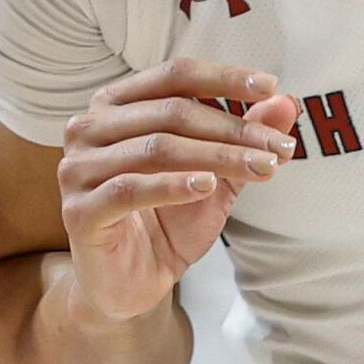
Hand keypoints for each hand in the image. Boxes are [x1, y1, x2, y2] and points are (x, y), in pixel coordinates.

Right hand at [58, 60, 293, 320]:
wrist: (131, 286)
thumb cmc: (167, 223)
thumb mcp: (215, 176)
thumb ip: (242, 139)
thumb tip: (285, 101)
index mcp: (116, 105)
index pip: (175, 76)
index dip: (224, 78)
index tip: (271, 86)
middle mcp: (89, 127)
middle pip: (172, 112)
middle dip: (234, 129)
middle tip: (279, 146)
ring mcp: (78, 169)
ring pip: (158, 148)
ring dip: (217, 156)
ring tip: (261, 167)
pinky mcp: (79, 211)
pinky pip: (131, 189)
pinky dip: (174, 185)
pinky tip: (208, 186)